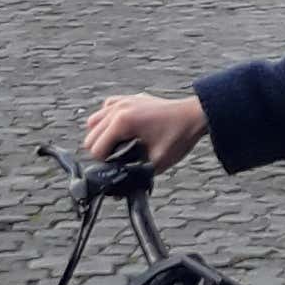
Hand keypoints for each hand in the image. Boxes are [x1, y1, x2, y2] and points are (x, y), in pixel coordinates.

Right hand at [82, 92, 207, 168]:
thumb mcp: (157, 162)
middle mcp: (118, 109)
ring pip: (94, 121)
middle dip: (100, 151)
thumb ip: (136, 174)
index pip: (96, 149)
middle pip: (90, 136)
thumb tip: (121, 186)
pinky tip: (120, 129)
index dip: (104, 164)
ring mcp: (122, 101)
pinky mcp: (129, 98)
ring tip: (116, 146)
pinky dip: (107, 120)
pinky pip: (106, 108)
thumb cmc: (179, 136)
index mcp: (122, 123)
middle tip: (117, 160)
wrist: (194, 115)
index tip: (118, 167)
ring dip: (101, 136)